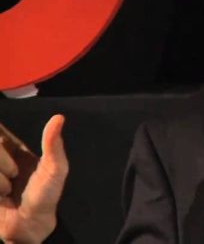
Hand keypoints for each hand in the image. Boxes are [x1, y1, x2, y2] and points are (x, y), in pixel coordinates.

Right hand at [0, 115, 68, 243]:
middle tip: (14, 175)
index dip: (1, 137)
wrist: (30, 225)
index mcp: (12, 149)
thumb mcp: (55, 168)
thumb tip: (59, 118)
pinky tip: (0, 196)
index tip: (3, 141)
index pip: (0, 132)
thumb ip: (53, 144)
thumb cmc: (45, 196)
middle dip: (3, 161)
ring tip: (7, 190)